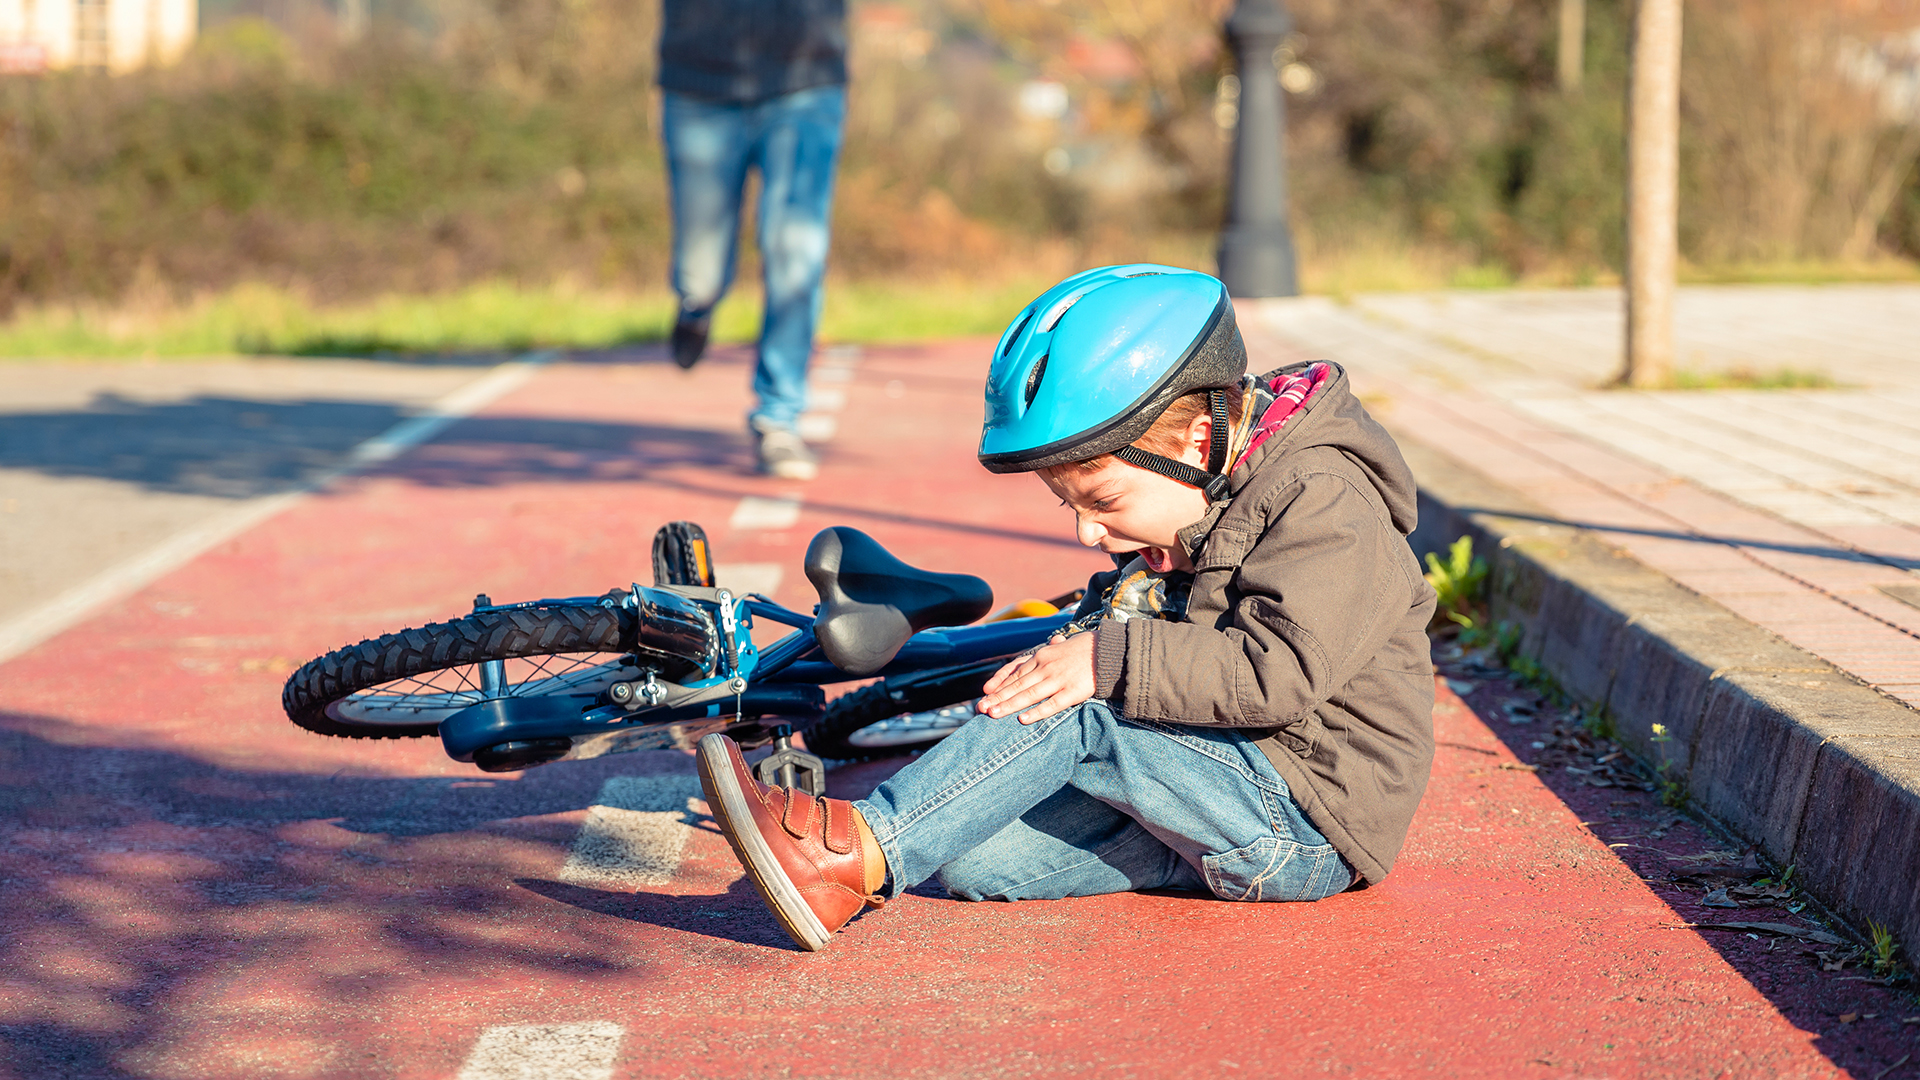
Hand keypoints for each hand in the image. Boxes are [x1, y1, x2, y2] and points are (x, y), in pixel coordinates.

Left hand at [979, 632, 1096, 724]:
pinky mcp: (1072, 692)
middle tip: (980, 708)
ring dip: (1009, 705)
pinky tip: (1023, 719)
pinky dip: (1036, 712)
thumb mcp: (1062, 645)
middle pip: (1017, 685)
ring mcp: (1059, 679)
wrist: (1110, 651)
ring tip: (993, 715)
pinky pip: (1051, 704)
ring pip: (1028, 695)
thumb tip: (1052, 641)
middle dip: (997, 698)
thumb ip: (1051, 648)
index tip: (984, 694)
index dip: (999, 684)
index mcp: (1041, 656)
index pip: (1015, 672)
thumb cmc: (1086, 649)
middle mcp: (1046, 667)